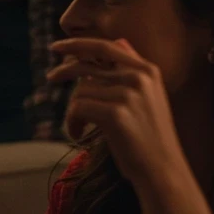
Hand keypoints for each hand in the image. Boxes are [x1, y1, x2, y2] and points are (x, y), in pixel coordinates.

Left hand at [48, 37, 187, 186]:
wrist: (163, 170)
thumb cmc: (148, 136)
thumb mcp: (148, 96)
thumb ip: (129, 71)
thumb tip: (113, 44)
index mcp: (147, 70)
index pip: (105, 47)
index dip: (78, 44)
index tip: (58, 47)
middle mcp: (138, 77)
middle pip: (86, 66)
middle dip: (64, 70)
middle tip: (50, 78)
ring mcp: (127, 94)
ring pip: (80, 92)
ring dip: (74, 111)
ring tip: (80, 126)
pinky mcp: (115, 113)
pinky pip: (77, 109)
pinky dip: (72, 123)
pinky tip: (78, 134)